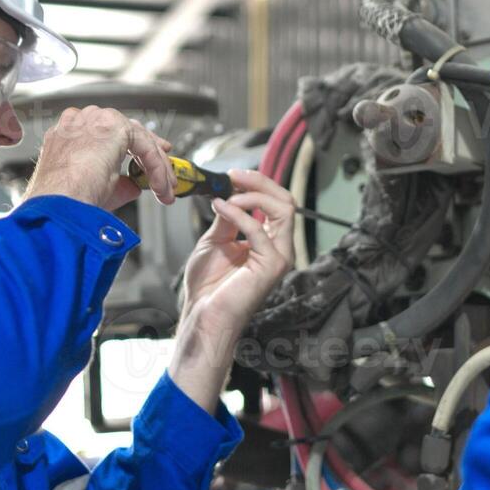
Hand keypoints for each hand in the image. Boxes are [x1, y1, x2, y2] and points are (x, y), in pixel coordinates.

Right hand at [23, 106, 174, 210]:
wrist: (58, 204)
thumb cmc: (66, 201)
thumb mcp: (94, 188)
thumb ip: (117, 182)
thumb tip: (133, 186)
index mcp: (69, 133)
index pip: (108, 133)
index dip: (132, 147)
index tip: (148, 161)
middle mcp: (81, 121)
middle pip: (127, 130)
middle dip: (151, 153)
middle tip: (166, 173)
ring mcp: (96, 120)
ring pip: (139, 138)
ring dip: (156, 165)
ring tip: (165, 189)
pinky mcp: (114, 127)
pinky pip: (145, 147)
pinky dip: (156, 168)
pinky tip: (160, 186)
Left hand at [168, 170, 295, 411]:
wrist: (203, 314)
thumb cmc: (208, 286)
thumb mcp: (216, 240)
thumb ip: (228, 218)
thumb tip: (229, 193)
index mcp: (269, 241)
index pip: (277, 203)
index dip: (258, 184)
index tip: (234, 175)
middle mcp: (280, 248)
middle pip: (286, 201)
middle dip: (260, 183)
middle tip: (234, 176)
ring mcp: (280, 257)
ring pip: (283, 210)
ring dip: (253, 196)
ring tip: (228, 196)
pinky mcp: (271, 266)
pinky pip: (259, 229)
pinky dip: (238, 213)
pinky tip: (221, 209)